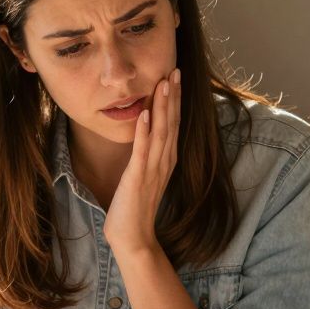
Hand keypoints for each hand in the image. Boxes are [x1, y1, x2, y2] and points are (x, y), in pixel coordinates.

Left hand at [104, 69, 179, 254]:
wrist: (133, 238)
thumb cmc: (135, 209)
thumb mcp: (144, 177)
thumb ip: (148, 157)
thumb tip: (146, 137)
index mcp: (166, 161)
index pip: (173, 125)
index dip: (175, 101)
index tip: (174, 77)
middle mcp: (164, 162)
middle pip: (172, 123)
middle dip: (173, 96)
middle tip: (174, 70)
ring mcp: (152, 170)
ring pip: (161, 132)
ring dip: (162, 106)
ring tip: (163, 83)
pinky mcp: (138, 178)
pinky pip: (143, 150)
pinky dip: (145, 131)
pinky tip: (146, 113)